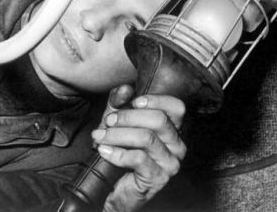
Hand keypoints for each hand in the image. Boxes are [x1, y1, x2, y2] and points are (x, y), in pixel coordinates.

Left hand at [91, 84, 185, 211]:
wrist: (115, 187)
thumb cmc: (121, 152)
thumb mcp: (118, 122)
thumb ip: (119, 103)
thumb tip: (124, 90)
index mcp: (172, 130)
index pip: (177, 108)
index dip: (156, 100)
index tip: (134, 102)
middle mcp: (177, 146)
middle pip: (159, 120)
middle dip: (128, 117)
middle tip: (108, 121)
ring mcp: (169, 163)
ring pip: (146, 138)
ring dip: (118, 135)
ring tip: (100, 136)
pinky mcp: (157, 178)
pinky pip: (138, 158)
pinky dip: (117, 152)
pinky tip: (104, 151)